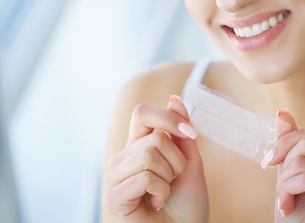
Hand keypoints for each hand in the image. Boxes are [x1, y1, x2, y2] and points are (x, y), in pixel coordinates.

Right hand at [103, 96, 208, 222]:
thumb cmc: (186, 205)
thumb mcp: (190, 162)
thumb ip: (181, 133)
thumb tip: (174, 99)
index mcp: (138, 145)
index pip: (142, 113)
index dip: (168, 118)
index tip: (190, 134)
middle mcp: (123, 157)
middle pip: (154, 137)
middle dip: (176, 160)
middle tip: (174, 180)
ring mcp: (115, 176)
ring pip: (148, 154)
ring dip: (168, 176)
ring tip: (164, 192)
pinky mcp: (113, 196)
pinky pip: (144, 176)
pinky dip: (160, 191)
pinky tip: (157, 203)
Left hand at [262, 111, 304, 222]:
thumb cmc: (296, 218)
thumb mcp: (288, 175)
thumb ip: (290, 145)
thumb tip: (283, 114)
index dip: (287, 142)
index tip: (270, 161)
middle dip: (284, 163)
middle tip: (281, 187)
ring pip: (304, 161)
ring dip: (283, 183)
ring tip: (286, 201)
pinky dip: (286, 192)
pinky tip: (286, 207)